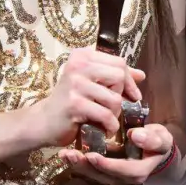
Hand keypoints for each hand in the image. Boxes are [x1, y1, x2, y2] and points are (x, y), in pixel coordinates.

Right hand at [29, 48, 145, 148]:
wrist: (44, 121)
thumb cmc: (71, 101)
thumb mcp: (92, 83)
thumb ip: (115, 76)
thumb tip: (141, 75)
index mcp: (83, 55)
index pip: (119, 62)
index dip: (129, 80)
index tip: (132, 95)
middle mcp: (78, 65)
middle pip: (119, 77)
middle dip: (120, 96)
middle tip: (112, 107)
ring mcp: (75, 84)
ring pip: (114, 98)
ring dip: (114, 114)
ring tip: (105, 119)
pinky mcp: (74, 104)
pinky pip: (105, 114)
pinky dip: (109, 125)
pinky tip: (105, 128)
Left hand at [60, 123, 175, 184]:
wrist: (155, 150)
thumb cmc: (158, 142)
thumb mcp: (162, 139)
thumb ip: (152, 140)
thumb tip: (136, 135)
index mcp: (139, 172)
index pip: (121, 170)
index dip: (106, 164)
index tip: (92, 155)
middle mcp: (124, 179)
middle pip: (102, 175)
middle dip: (85, 166)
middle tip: (70, 154)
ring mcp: (114, 177)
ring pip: (93, 174)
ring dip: (78, 165)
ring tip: (64, 154)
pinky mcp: (105, 172)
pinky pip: (91, 170)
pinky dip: (78, 163)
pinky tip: (66, 154)